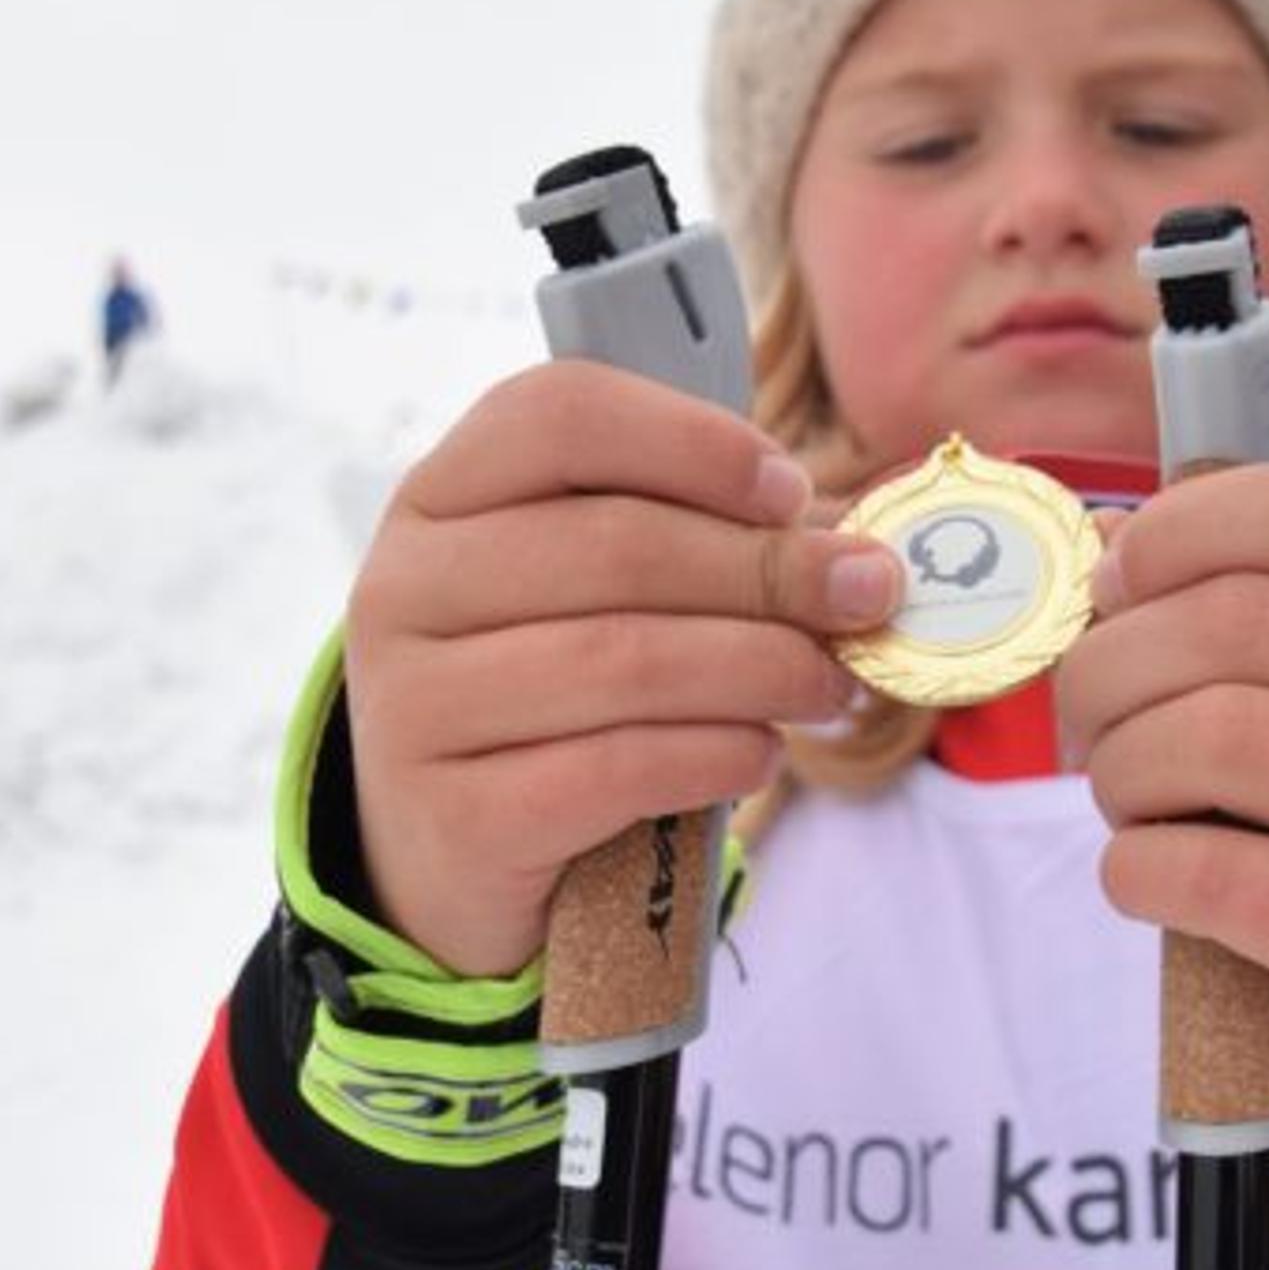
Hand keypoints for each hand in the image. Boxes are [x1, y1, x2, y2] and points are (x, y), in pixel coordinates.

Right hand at [341, 362, 904, 978]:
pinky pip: (614, 770)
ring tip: (830, 685)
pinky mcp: (456, 816)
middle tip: (865, 595)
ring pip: (622, 661)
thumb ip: (691, 542)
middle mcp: (403, 588)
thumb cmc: (547, 696)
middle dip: (765, 569)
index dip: (693, 442)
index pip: (559, 415)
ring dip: (759, 667)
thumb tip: (851, 553)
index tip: (791, 490)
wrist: (447, 854)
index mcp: (437, 497)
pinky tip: (760, 752)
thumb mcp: (587, 595)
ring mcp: (414, 706)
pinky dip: (713, 754)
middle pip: (612, 544)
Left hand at [1055, 464, 1268, 1099]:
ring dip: (1120, 771)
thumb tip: (1101, 539)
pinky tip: (1143, 877)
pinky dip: (1133, 870)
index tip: (1108, 588)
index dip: (1179, 532)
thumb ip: (1227, 598)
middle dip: (1107, 671)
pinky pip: (1209, 872)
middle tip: (1083, 729)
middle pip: (1234, 623)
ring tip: (1125, 803)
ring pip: (1216, 737)